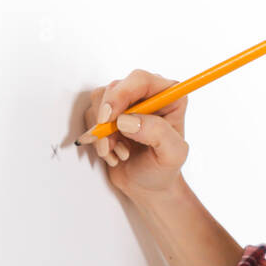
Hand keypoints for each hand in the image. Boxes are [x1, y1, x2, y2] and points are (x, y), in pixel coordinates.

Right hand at [83, 69, 188, 195]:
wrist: (149, 185)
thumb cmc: (164, 169)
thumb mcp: (172, 154)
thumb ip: (157, 133)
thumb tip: (126, 120)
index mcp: (169, 96)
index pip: (140, 80)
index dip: (121, 94)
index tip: (109, 118)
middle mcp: (147, 94)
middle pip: (115, 88)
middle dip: (106, 118)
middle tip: (107, 144)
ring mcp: (126, 103)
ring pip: (99, 101)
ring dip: (103, 132)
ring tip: (121, 153)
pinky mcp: (110, 114)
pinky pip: (92, 116)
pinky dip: (98, 138)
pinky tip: (113, 153)